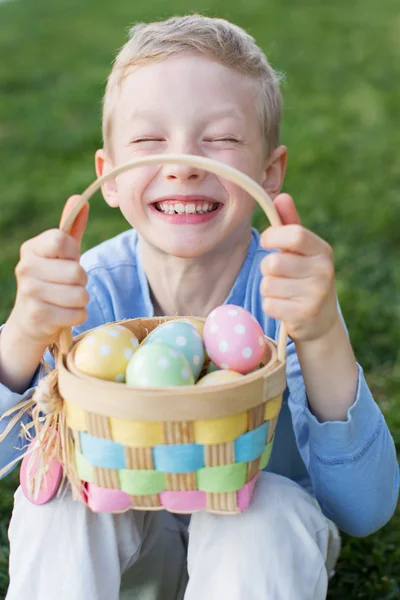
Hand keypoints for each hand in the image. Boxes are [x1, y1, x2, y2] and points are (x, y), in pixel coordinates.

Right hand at [10, 195, 89, 346]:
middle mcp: (25, 268)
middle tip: (68, 285)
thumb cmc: (52, 280)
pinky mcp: (38, 316)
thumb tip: (80, 200)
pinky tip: (63, 313)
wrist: (31, 318)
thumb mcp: (61, 254)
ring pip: (80, 295)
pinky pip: (78, 314)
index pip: (63, 241)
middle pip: (76, 272)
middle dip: (81, 281)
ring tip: (66, 300)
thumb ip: (71, 227)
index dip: (74, 253)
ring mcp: (29, 293)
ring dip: (80, 300)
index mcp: (31, 249)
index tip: (69, 260)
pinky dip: (77, 315)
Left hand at [260, 193, 339, 341]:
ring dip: (268, 289)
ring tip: (284, 292)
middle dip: (267, 269)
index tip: (267, 241)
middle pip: (273, 263)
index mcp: (322, 250)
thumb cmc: (305, 278)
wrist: (321, 321)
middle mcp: (323, 271)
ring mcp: (316, 294)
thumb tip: (281, 196)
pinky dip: (271, 306)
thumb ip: (290, 226)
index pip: (295, 234)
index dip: (273, 236)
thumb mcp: (302, 252)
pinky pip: (269, 304)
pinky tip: (285, 307)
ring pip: (268, 285)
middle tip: (279, 275)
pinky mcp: (304, 315)